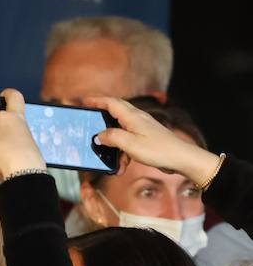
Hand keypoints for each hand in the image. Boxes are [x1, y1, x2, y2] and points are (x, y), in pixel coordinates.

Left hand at [0, 89, 45, 178]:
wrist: (20, 167)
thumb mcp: (26, 136)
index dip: (8, 94)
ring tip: (3, 157)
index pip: (13, 97)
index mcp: (16, 116)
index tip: (3, 94)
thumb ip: (14, 132)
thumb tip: (4, 141)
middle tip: (6, 146)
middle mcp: (0, 120)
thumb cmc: (28, 156)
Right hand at [85, 94, 222, 185]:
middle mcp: (137, 119)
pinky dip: (122, 153)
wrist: (180, 158)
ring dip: (113, 146)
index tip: (84, 101)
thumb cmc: (158, 150)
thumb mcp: (130, 144)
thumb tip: (99, 136)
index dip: (97, 100)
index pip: (111, 103)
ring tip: (112, 161)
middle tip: (89, 121)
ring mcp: (142, 127)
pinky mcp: (146, 137)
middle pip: (115, 112)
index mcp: (133, 117)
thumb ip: (112, 137)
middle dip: (101, 116)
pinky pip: (128, 142)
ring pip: (120, 131)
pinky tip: (123, 166)